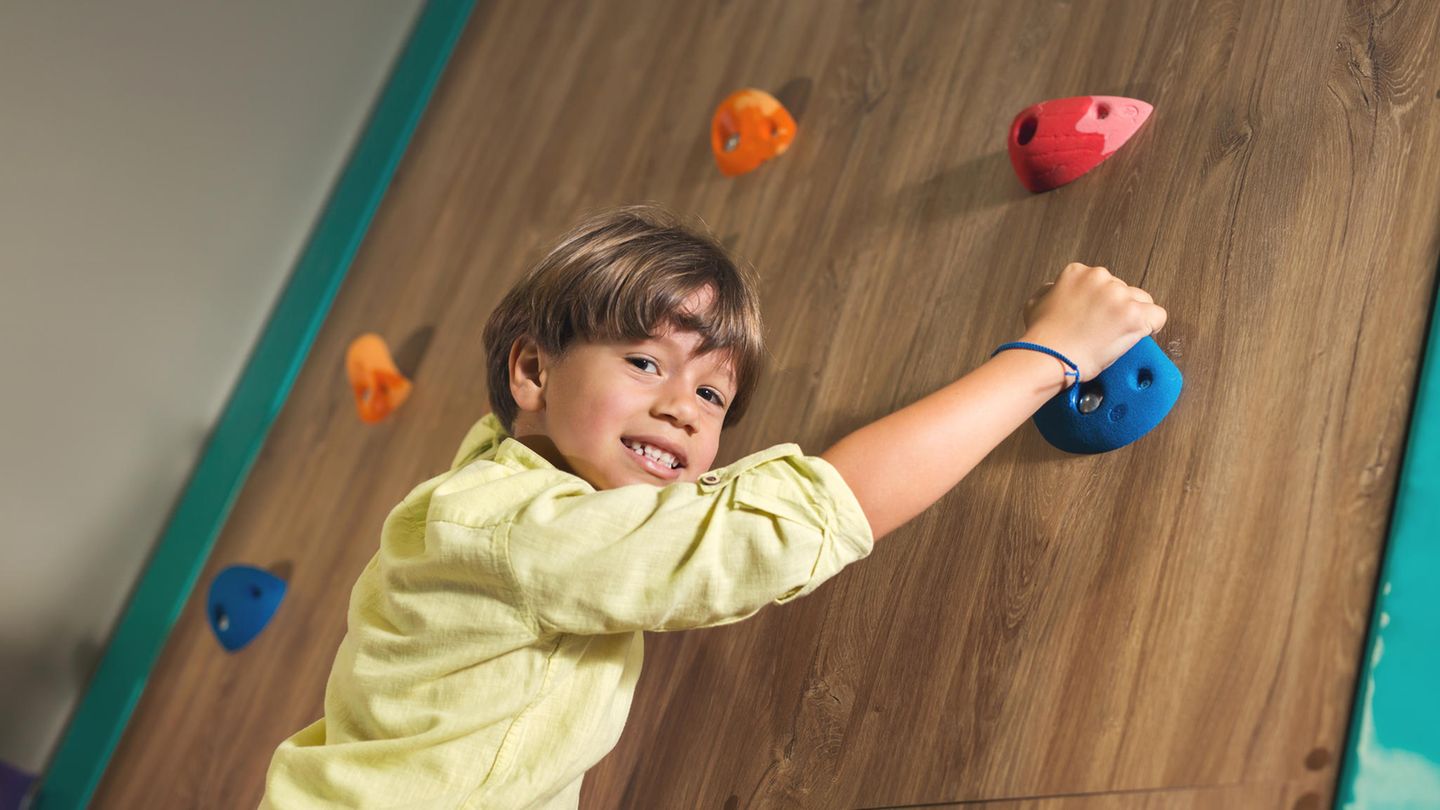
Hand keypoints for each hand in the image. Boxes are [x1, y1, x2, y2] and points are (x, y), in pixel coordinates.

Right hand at [1019, 263, 1167, 383]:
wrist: (1048, 358)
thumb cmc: (1041, 337)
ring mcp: (1118, 295)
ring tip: (1115, 337)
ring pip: (1142, 301)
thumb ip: (1052, 291)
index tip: (1096, 318)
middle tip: (1104, 331)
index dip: (1101, 303)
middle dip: (1117, 309)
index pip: (1102, 282)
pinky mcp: (1133, 314)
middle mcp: (1100, 277)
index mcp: (1077, 272)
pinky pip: (1158, 316)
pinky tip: (1139, 336)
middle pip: (1123, 290)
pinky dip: (1152, 327)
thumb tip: (1057, 291)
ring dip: (1132, 318)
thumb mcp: (1035, 302)